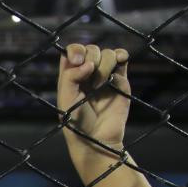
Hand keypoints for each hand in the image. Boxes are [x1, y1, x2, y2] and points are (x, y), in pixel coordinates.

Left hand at [57, 43, 130, 165]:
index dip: (75, 50)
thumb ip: (70, 77)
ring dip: (104, 64)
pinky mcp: (121, 79)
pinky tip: (120, 61)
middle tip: (90, 78)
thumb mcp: (65, 99)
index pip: (72, 51)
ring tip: (101, 84)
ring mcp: (105, 75)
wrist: (98, 137)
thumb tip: (88, 64)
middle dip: (91, 58)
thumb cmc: (76, 122)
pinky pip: (122, 58)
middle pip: (91, 49)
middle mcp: (87, 73)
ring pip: (107, 53)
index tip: (77, 60)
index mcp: (70, 75)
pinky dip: (121, 55)